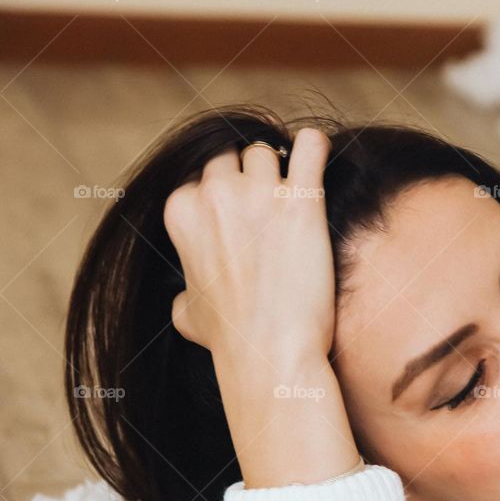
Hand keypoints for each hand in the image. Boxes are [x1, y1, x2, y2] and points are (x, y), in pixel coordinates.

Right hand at [163, 127, 334, 365]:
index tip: (240, 214)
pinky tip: (317, 156)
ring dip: (281, 168)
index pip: (201, 175)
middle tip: (269, 203)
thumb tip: (185, 298)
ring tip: (293, 194)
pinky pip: (310, 146)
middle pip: (233, 156)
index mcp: (181, 210)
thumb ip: (183, 292)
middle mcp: (215, 194)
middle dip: (249, 176)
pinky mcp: (302, 200)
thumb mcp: (187, 315)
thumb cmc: (230, 340)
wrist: (271, 354)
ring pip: (268, 152)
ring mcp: (259, 193)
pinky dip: (314, 147)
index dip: (223, 194)